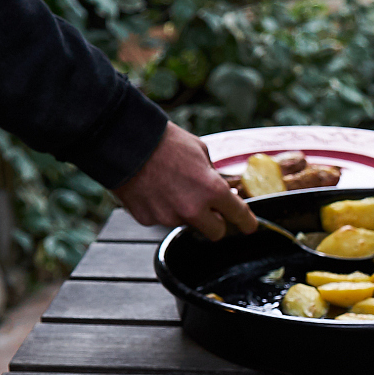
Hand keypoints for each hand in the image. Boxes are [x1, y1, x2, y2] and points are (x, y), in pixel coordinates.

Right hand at [112, 122, 255, 238]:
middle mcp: (193, 209)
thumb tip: (222, 188)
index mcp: (212, 190)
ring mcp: (169, 217)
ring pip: (186, 223)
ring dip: (184, 211)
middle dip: (216, 223)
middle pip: (216, 233)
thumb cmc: (164, 141)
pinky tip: (154, 189)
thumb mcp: (200, 151)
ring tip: (170, 185)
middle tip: (210, 209)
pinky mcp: (148, 219)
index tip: (249, 226)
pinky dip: (161, 208)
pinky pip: (162, 218)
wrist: (124, 142)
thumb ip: (213, 175)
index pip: (238, 215)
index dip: (247, 222)